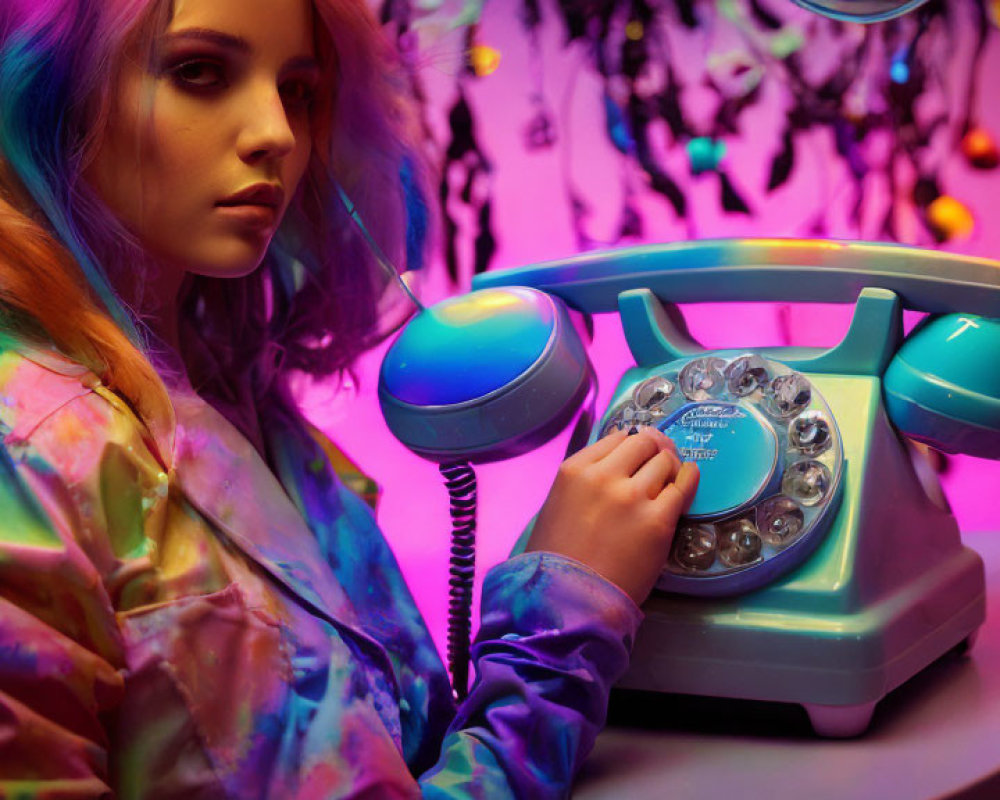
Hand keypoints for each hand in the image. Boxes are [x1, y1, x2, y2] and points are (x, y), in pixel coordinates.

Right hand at [526, 427, 698, 605]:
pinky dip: (689, 478)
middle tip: (659, 462)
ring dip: (670, 467)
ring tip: (671, 478)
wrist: (570, 600)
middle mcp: (603, 476)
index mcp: (574, 470)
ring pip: (665, 461)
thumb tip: (619, 460)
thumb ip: (586, 480)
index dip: (632, 445)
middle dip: (654, 450)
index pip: (616, 438)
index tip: (639, 454)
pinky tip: (689, 477)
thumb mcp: (559, 503)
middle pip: (644, 443)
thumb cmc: (558, 557)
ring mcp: (632, 497)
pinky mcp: (658, 520)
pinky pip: (682, 487)